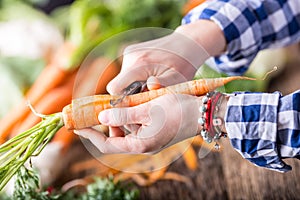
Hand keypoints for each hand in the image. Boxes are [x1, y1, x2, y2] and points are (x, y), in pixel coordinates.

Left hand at [74, 94, 201, 153]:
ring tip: (119, 103)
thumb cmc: (178, 110)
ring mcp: (150, 140)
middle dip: (106, 123)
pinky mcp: (156, 133)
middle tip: (99, 107)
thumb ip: (123, 115)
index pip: (107, 143)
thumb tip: (102, 118)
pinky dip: (130, 117)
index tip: (77, 125)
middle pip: (116, 137)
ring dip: (119, 118)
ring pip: (126, 131)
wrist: (203, 113)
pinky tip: (132, 105)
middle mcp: (144, 146)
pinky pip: (136, 127)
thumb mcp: (147, 109)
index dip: (90, 134)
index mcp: (141, 144)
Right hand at [107, 20, 225, 94]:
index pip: (114, 88)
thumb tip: (148, 86)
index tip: (135, 106)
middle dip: (130, 94)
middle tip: (149, 96)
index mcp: (139, 63)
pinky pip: (127, 71)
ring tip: (152, 85)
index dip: (121, 101)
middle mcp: (130, 56)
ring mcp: (130, 52)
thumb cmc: (183, 64)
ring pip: (122, 78)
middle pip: (118, 85)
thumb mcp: (178, 78)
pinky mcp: (131, 52)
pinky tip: (150, 76)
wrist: (187, 43)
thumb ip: (163, 85)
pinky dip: (136, 78)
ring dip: (134, 86)